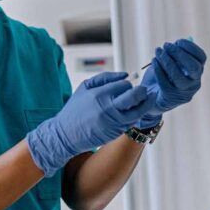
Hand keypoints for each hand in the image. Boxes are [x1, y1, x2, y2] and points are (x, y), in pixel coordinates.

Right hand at [27, 72, 155, 176]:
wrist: (66, 134)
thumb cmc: (75, 110)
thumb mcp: (84, 87)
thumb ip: (105, 78)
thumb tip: (125, 75)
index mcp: (99, 94)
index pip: (125, 85)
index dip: (128, 84)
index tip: (126, 86)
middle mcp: (108, 108)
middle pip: (135, 96)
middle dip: (142, 92)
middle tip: (143, 91)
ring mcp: (114, 122)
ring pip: (138, 110)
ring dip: (142, 105)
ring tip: (140, 102)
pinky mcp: (116, 132)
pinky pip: (131, 122)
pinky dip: (134, 116)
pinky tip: (129, 113)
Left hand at [139, 39, 206, 126]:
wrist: (153, 95)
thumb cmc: (164, 74)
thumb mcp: (172, 61)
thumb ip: (176, 53)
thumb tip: (176, 44)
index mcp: (198, 71)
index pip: (201, 58)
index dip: (191, 47)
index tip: (178, 41)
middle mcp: (195, 82)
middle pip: (193, 67)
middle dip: (179, 54)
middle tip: (166, 45)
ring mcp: (184, 91)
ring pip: (178, 76)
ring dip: (166, 60)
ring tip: (158, 51)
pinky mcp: (171, 96)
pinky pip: (164, 82)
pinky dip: (158, 69)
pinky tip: (153, 61)